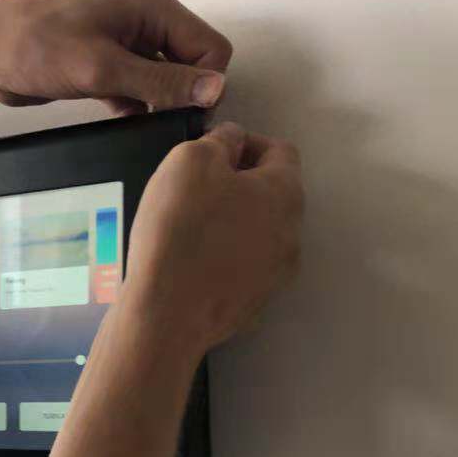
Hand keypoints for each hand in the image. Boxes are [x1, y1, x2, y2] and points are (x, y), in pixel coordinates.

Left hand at [0, 0, 232, 116]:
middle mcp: (144, 23)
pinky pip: (137, 94)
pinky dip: (135, 111)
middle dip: (181, 98)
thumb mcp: (101, 67)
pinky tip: (121, 125)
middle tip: (158, 125)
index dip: (203, 86)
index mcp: (152, 9)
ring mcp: (124, 46)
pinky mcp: (104, 69)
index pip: (209, 49)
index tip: (182, 115)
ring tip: (138, 127)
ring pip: (163, 84)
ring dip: (156, 107)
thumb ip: (159, 81)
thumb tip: (213, 89)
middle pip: (190, 67)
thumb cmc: (34, 45)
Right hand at [120, 121, 304, 354]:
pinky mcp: (252, 307)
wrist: (165, 316)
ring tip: (189, 231)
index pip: (280, 151)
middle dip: (239, 186)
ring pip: (257, 237)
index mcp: (285, 192)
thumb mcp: (190, 161)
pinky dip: (221, 263)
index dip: (245, 142)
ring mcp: (275, 277)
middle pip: (271, 196)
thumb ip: (218, 141)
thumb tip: (230, 140)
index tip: (211, 150)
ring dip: (231, 226)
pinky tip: (188, 267)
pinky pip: (240, 273)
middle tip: (195, 190)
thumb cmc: (180, 229)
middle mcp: (292, 234)